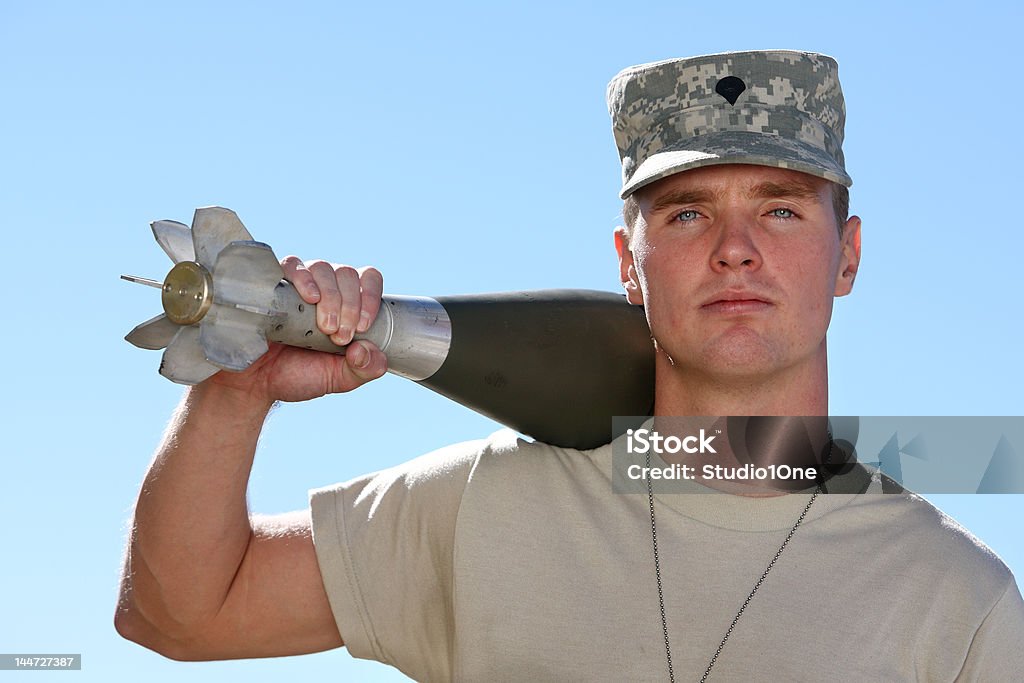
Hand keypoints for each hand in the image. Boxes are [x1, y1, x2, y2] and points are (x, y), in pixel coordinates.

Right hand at [206, 258, 387, 403]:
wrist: (252, 383)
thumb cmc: (297, 375)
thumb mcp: (338, 378)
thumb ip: (364, 369)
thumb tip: (369, 350)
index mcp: (346, 303)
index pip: (369, 279)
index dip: (371, 298)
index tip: (363, 327)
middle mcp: (325, 287)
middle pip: (348, 274)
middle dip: (351, 305)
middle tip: (339, 336)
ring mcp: (298, 283)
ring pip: (323, 267)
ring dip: (331, 296)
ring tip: (324, 326)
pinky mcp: (272, 283)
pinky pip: (291, 264)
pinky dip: (304, 278)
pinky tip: (309, 298)